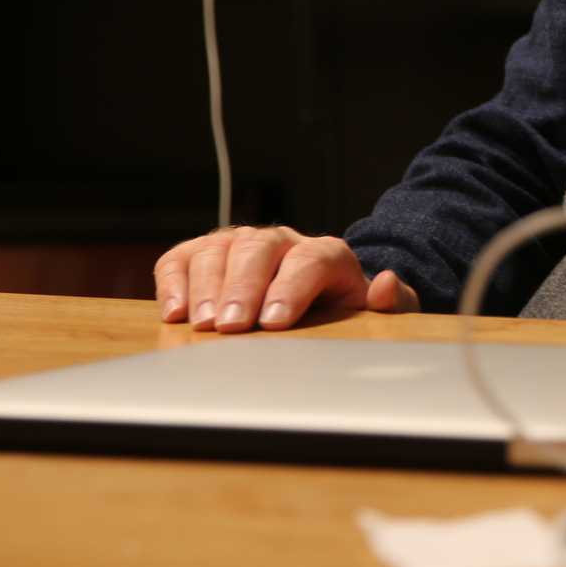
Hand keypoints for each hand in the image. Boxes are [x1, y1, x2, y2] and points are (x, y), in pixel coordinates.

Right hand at [154, 226, 417, 332]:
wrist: (313, 291)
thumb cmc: (338, 308)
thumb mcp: (373, 310)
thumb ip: (391, 301)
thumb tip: (384, 284)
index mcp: (326, 253)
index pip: (311, 260)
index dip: (292, 288)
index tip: (274, 322)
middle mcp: (280, 240)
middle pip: (260, 250)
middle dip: (244, 286)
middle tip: (232, 326)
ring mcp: (238, 243)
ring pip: (219, 250)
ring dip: (208, 286)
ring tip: (204, 323)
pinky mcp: (202, 254)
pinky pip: (180, 259)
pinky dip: (173, 282)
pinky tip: (174, 312)